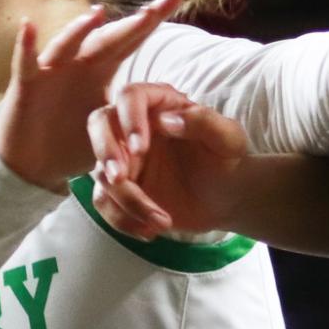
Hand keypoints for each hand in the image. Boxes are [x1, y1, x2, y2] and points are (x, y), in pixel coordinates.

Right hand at [0, 0, 183, 190]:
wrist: (33, 164)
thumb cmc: (72, 141)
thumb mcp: (110, 129)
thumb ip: (132, 119)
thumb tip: (172, 119)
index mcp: (102, 70)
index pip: (132, 40)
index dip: (152, 18)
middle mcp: (79, 63)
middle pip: (108, 38)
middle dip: (132, 22)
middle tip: (157, 5)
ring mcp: (52, 70)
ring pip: (67, 44)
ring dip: (80, 30)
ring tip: (98, 14)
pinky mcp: (27, 85)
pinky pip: (25, 64)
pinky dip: (26, 46)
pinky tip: (29, 27)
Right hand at [88, 84, 247, 236]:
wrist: (226, 198)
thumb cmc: (227, 161)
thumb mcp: (229, 139)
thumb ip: (204, 122)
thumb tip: (167, 120)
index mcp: (160, 105)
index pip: (130, 96)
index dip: (129, 119)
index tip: (140, 148)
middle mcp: (134, 126)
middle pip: (99, 123)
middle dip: (105, 151)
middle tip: (120, 178)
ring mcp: (123, 158)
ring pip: (102, 171)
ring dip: (125, 199)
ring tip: (160, 220)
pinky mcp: (120, 188)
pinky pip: (104, 201)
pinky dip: (122, 219)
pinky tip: (150, 231)